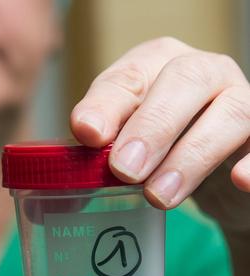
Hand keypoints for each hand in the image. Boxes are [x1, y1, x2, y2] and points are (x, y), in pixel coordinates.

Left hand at [71, 37, 249, 235]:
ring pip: (229, 112)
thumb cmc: (162, 156)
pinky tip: (239, 181)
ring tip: (158, 196)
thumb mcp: (125, 152)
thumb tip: (54, 198)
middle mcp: (203, 73)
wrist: (221, 177)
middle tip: (124, 170)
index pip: (127, 77)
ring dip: (191, 154)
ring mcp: (242, 99)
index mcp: (155, 68)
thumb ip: (96, 162)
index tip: (87, 134)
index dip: (106, 104)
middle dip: (150, 125)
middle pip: (182, 81)